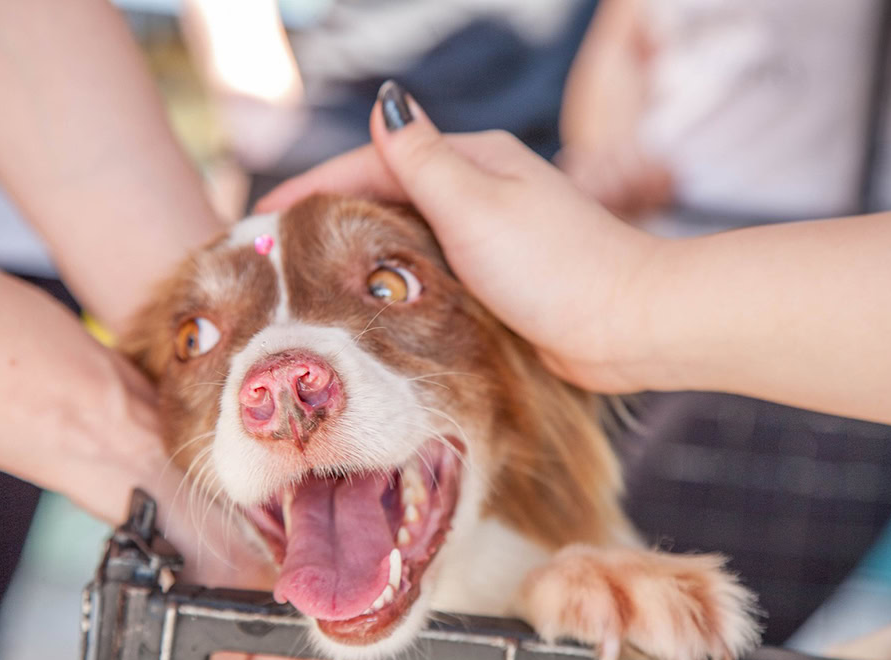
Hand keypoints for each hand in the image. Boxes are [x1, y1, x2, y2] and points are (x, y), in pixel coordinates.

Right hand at [258, 82, 664, 393]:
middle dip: (332, 215)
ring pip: (408, 234)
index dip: (317, 185)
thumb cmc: (553, 266)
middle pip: (389, 194)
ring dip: (360, 248)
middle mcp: (479, 189)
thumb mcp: (476, 205)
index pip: (377, 161)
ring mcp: (489, 233)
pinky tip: (369, 299)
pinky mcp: (497, 275)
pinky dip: (395, 277)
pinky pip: (431, 267)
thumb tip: (386, 102)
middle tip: (273, 250)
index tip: (264, 213)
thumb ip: (423, 159)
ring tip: (306, 276)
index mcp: (474, 159)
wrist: (627, 326)